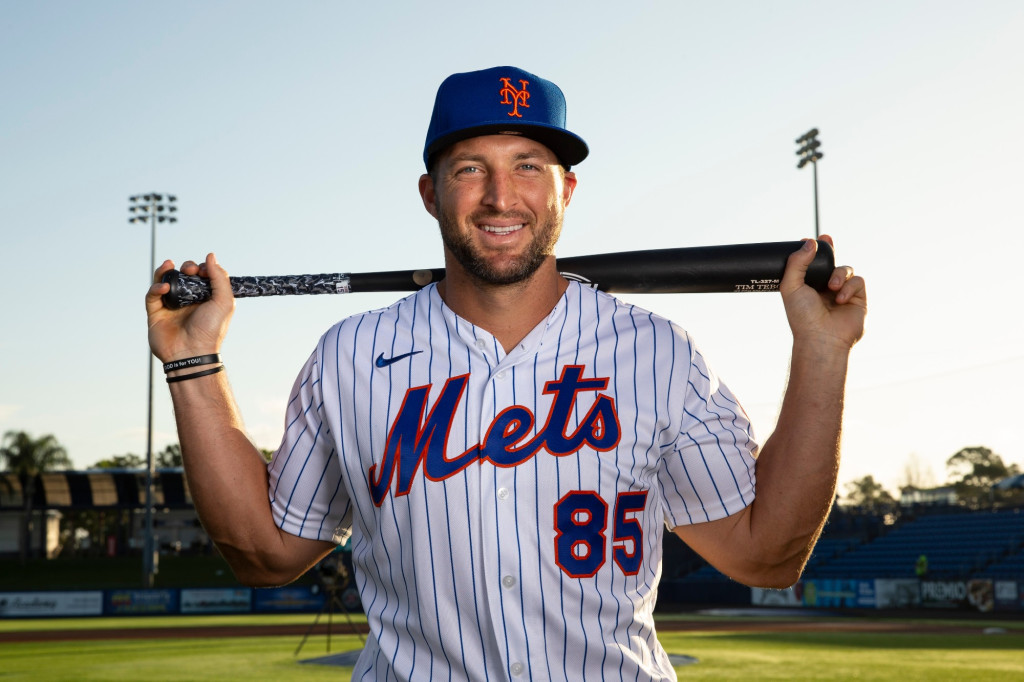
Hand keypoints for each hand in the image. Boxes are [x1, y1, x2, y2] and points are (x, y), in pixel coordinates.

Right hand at [145, 253, 234, 362]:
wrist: (192, 353)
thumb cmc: (211, 330)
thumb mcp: (224, 302)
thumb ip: (219, 278)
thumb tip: (211, 256)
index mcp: (205, 299)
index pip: (201, 277)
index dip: (201, 269)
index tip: (202, 269)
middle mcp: (188, 302)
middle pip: (183, 276)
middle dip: (186, 268)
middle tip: (189, 270)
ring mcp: (171, 307)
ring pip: (164, 282)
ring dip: (166, 271)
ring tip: (169, 265)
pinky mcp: (155, 313)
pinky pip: (152, 295)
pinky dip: (156, 288)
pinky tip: (163, 287)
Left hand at [780, 235, 865, 350]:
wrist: (821, 338)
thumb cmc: (802, 316)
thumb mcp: (791, 287)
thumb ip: (797, 263)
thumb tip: (810, 241)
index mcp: (808, 286)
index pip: (812, 264)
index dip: (814, 250)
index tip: (812, 238)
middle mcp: (825, 289)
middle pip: (831, 262)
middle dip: (830, 250)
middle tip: (826, 239)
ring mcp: (843, 293)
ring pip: (846, 269)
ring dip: (839, 274)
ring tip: (831, 287)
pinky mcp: (858, 299)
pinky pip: (858, 281)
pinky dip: (849, 287)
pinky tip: (840, 299)